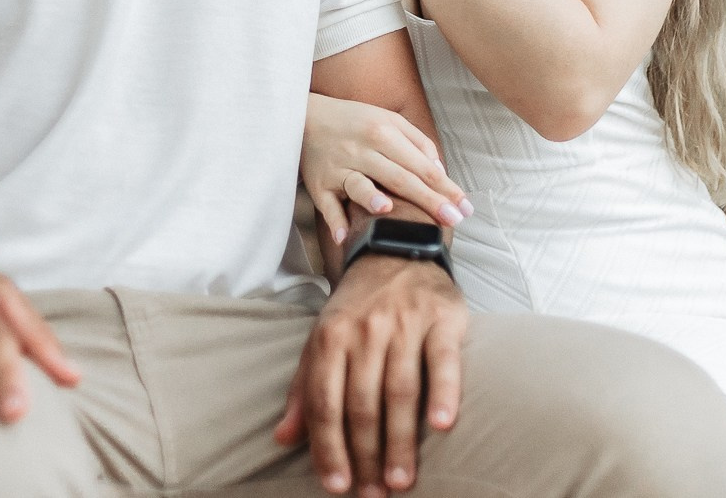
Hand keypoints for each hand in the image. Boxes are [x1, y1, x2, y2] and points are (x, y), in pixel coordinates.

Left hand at [275, 254, 467, 495]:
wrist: (395, 251)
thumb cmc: (356, 309)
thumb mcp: (322, 341)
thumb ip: (304, 390)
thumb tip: (282, 439)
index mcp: (329, 338)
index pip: (325, 403)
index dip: (329, 449)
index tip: (338, 487)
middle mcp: (364, 330)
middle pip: (362, 404)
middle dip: (366, 455)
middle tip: (375, 494)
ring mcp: (403, 324)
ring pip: (399, 391)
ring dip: (400, 441)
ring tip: (400, 481)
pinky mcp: (442, 319)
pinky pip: (442, 361)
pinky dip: (443, 393)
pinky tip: (441, 426)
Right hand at [305, 94, 470, 242]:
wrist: (304, 116)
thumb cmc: (354, 121)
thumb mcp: (388, 119)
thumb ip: (417, 141)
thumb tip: (439, 168)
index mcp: (383, 133)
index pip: (420, 165)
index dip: (445, 187)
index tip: (464, 207)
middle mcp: (362, 150)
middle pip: (399, 178)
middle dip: (428, 200)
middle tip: (451, 220)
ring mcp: (338, 168)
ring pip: (359, 185)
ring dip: (371, 198)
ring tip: (387, 210)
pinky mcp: (318, 184)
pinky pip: (327, 205)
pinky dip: (334, 220)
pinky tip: (344, 236)